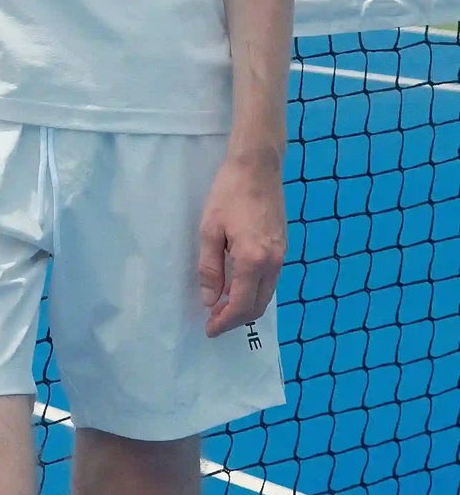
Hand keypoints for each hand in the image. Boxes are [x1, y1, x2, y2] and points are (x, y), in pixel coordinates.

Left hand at [197, 151, 286, 338]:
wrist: (258, 165)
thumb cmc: (228, 192)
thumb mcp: (210, 228)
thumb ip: (210, 268)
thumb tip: (210, 300)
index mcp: (253, 259)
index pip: (240, 305)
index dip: (224, 321)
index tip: (209, 329)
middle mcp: (273, 263)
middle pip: (257, 306)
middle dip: (235, 318)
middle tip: (213, 320)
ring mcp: (282, 255)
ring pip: (266, 295)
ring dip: (246, 305)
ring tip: (222, 305)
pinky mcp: (284, 246)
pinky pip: (271, 280)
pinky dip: (255, 290)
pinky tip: (238, 285)